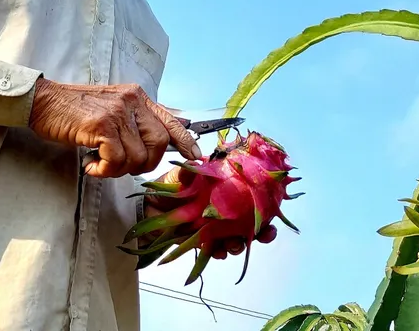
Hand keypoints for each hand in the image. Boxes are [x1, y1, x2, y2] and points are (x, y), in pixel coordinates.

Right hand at [28, 77, 201, 177]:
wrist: (43, 102)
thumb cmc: (74, 111)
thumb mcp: (111, 108)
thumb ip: (133, 121)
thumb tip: (156, 144)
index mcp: (137, 97)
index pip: (171, 120)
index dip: (186, 141)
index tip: (194, 157)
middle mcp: (132, 101)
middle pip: (159, 143)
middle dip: (144, 164)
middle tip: (121, 167)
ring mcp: (117, 112)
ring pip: (137, 156)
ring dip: (119, 169)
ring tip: (100, 164)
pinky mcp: (101, 126)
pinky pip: (117, 159)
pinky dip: (105, 170)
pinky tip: (91, 165)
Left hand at [140, 166, 277, 258]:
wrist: (146, 211)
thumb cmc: (167, 190)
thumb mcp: (178, 177)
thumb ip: (189, 173)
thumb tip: (195, 167)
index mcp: (223, 190)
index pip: (250, 197)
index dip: (264, 204)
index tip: (272, 209)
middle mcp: (223, 209)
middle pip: (250, 221)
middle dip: (261, 230)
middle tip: (265, 235)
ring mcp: (215, 226)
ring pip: (237, 238)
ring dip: (240, 244)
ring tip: (234, 245)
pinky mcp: (204, 241)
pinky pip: (218, 250)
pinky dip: (220, 252)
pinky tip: (218, 252)